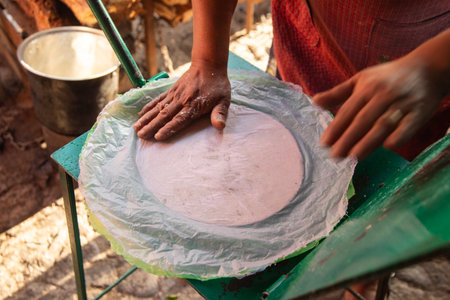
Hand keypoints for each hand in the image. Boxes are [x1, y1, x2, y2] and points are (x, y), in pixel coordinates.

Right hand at [133, 62, 230, 140]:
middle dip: (152, 126)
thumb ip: (220, 114)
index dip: (168, 129)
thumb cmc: (218, 85)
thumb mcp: (224, 100)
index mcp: (194, 106)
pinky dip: (149, 107)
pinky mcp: (171, 91)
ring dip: (146, 119)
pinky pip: (158, 100)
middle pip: (164, 116)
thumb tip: (220, 126)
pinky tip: (140, 114)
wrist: (208, 65)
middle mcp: (181, 101)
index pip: (179, 120)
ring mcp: (174, 95)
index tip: (157, 137)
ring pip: (158, 108)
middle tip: (141, 136)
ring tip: (136, 128)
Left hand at [314, 55, 446, 159]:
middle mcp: (383, 95)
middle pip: (362, 120)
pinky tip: (388, 147)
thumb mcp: (360, 79)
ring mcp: (402, 103)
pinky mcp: (420, 111)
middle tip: (334, 156)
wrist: (428, 67)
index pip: (348, 111)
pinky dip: (399, 135)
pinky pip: (408, 126)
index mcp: (367, 88)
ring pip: (383, 125)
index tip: (324, 143)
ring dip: (368, 142)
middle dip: (347, 139)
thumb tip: (314, 101)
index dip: (335, 128)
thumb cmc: (388, 77)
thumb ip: (337, 93)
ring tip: (353, 157)